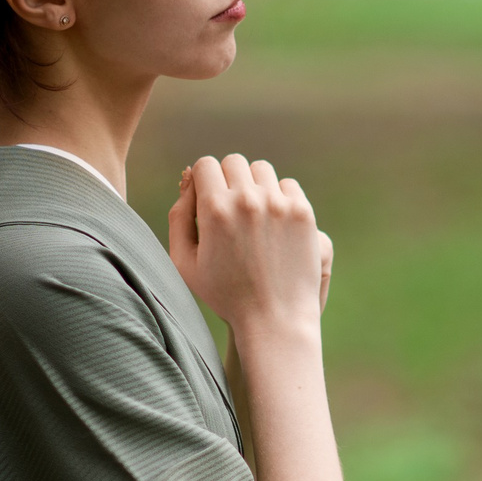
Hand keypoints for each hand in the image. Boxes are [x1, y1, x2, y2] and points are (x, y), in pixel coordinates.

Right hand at [168, 154, 326, 335]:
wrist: (274, 318)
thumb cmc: (225, 295)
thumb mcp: (185, 262)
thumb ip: (179, 217)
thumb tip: (188, 181)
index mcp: (214, 209)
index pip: (205, 165)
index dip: (204, 181)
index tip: (209, 198)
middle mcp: (247, 200)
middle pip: (233, 162)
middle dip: (228, 179)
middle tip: (231, 207)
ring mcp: (278, 204)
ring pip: (261, 170)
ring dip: (255, 184)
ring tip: (253, 213)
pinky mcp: (303, 212)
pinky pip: (287, 185)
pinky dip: (279, 197)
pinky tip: (274, 222)